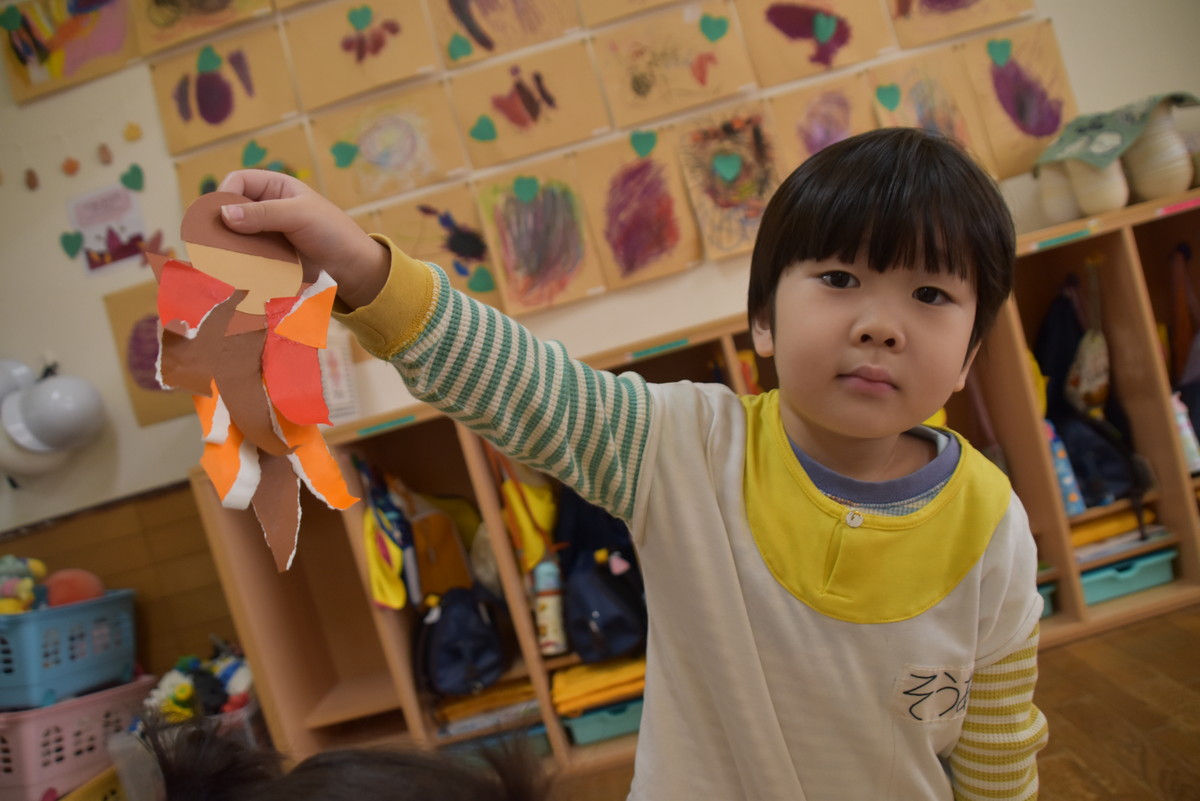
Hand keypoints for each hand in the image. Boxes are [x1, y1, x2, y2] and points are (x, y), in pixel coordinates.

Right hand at [217, 170, 389, 309]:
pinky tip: (234, 268)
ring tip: (220, 257)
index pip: (238, 181)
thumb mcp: (299, 216)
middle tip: (212, 240)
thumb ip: (264, 213)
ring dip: (228, 243)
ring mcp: (266, 231)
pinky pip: (245, 253)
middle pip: (232, 208)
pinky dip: (239, 259)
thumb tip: (225, 214)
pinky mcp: (268, 254)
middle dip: (222, 222)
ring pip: (235, 233)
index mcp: (276, 186)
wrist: (352, 268)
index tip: (221, 216)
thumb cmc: (332, 233)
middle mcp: (267, 206)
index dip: (225, 194)